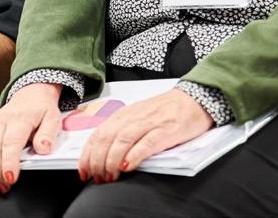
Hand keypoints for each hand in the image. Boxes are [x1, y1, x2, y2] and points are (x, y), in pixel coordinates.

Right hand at [0, 83, 62, 192]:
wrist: (31, 94)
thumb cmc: (40, 109)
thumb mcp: (52, 119)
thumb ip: (48, 134)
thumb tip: (43, 148)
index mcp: (18, 119)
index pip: (10, 142)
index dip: (8, 162)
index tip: (11, 178)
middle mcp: (0, 121)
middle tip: (2, 186)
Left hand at [78, 88, 212, 183]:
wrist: (194, 99)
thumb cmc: (166, 111)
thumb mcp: (138, 118)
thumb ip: (123, 132)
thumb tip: (104, 154)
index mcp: (124, 115)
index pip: (98, 134)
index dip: (88, 154)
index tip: (83, 171)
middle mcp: (133, 117)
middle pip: (106, 138)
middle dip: (97, 160)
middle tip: (97, 177)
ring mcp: (149, 123)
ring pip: (122, 140)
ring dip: (111, 160)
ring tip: (109, 175)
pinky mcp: (166, 130)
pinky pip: (147, 143)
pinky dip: (134, 155)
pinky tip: (127, 166)